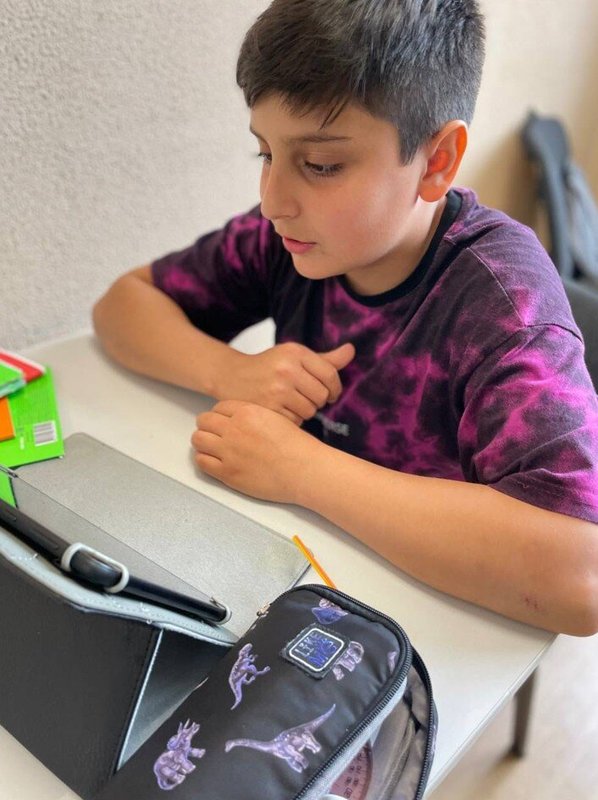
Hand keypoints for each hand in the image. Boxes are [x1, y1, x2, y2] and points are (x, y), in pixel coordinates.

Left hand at [191, 400, 318, 502]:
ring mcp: (229, 451)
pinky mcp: (227, 472)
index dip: (220, 415)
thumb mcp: (276, 418)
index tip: (223, 421)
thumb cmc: (298, 447)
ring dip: (203, 442)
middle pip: (204, 421)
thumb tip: (243, 421)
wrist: (305, 470)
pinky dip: (205, 460)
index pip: (219, 407)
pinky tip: (215, 461)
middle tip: (215, 434)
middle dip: (208, 426)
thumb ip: (255, 417)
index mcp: (247, 412)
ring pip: (198, 439)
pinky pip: (202, 462)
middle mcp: (234, 428)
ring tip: (212, 448)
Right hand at [221, 342, 354, 424]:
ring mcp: (276, 390)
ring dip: (305, 411)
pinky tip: (281, 411)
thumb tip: (351, 350)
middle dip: (318, 400)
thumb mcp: (294, 356)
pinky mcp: (269, 408)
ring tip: (291, 403)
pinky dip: (292, 419)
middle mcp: (286, 369)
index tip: (330, 393)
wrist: (232, 377)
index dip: (335, 388)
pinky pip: (295, 421)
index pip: (331, 374)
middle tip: (306, 398)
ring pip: (310, 410)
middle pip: (322, 396)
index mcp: (295, 352)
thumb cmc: (268, 367)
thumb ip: (325, 359)